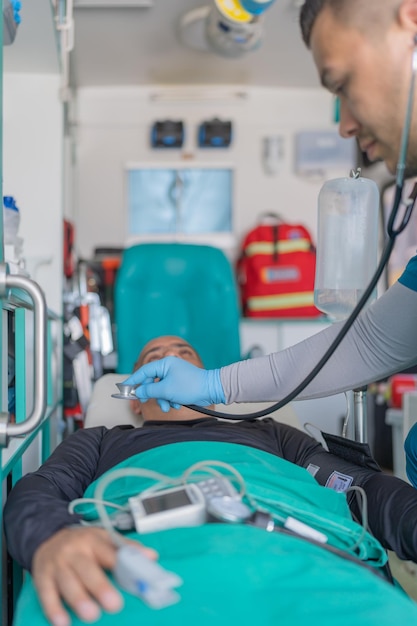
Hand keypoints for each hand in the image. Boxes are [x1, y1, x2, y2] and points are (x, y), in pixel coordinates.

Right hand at [32, 527, 156, 625]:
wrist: (48, 536)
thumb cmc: (82, 543)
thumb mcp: (103, 538)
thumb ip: (126, 548)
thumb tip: (152, 556)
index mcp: (93, 540)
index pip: (108, 552)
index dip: (122, 564)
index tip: (135, 577)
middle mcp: (74, 551)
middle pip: (87, 569)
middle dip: (100, 587)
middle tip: (114, 604)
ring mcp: (57, 564)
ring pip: (67, 582)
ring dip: (79, 599)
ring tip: (91, 615)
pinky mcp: (42, 577)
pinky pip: (46, 594)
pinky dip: (53, 609)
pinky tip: (62, 623)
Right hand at [124, 356, 224, 411]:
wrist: (212, 390)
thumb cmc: (191, 386)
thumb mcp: (166, 390)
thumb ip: (149, 390)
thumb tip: (137, 392)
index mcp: (165, 364)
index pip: (143, 371)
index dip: (133, 380)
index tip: (124, 388)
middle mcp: (169, 368)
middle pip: (151, 382)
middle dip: (152, 395)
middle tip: (145, 401)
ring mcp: (174, 376)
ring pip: (160, 390)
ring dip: (163, 400)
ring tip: (169, 407)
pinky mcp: (179, 385)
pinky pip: (169, 393)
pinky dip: (171, 400)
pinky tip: (177, 404)